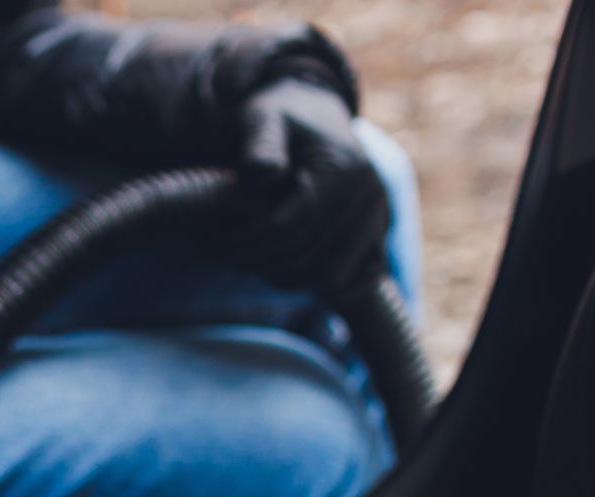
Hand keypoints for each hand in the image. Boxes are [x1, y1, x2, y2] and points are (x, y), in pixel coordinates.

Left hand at [232, 78, 390, 296]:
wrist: (312, 113)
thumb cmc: (278, 117)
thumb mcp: (262, 118)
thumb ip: (260, 142)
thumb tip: (264, 172)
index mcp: (343, 169)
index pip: (287, 229)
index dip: (246, 244)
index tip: (214, 246)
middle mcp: (370, 195)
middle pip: (307, 257)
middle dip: (259, 262)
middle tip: (224, 257)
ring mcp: (379, 217)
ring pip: (329, 277)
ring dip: (286, 278)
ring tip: (250, 262)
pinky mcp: (378, 233)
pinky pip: (357, 279)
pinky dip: (320, 284)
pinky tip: (283, 272)